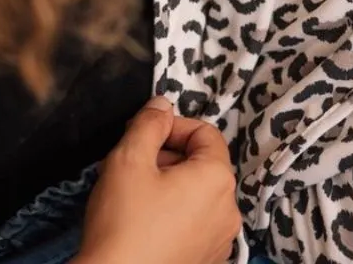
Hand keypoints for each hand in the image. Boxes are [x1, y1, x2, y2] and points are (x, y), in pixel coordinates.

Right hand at [75, 96, 241, 263]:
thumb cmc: (123, 224)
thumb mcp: (129, 160)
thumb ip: (149, 124)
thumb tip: (162, 104)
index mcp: (217, 179)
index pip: (205, 132)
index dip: (172, 127)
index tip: (142, 135)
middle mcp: (229, 209)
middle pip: (201, 163)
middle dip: (167, 156)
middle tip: (131, 165)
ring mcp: (220, 241)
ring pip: (196, 194)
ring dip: (168, 185)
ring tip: (132, 195)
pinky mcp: (206, 262)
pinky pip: (194, 223)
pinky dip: (173, 214)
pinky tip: (142, 223)